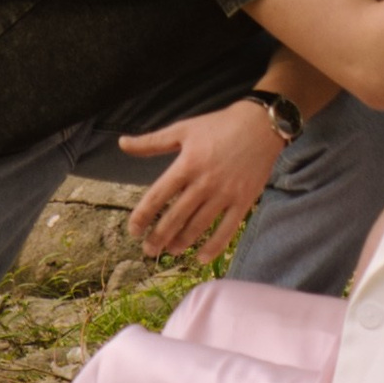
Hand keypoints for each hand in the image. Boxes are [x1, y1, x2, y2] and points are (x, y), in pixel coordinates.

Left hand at [120, 99, 286, 262]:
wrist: (261, 125)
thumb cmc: (219, 125)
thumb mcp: (183, 129)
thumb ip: (151, 142)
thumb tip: (122, 143)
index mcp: (186, 165)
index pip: (157, 196)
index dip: (142, 216)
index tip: (133, 230)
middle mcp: (204, 182)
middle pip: (176, 217)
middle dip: (159, 237)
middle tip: (149, 250)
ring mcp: (225, 194)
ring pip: (198, 226)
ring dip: (182, 242)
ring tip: (171, 251)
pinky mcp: (244, 201)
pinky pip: (227, 230)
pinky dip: (214, 246)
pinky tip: (201, 258)